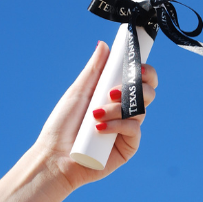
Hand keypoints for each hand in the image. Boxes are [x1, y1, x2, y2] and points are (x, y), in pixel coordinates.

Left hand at [35, 41, 157, 193]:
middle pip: (148, 92)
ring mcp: (128, 129)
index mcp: (116, 95)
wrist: (54, 157)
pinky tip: (98, 129)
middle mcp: (125, 110)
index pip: (141, 79)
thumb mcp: (78, 92)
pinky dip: (117, 125)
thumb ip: (94, 69)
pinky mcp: (128, 146)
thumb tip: (104, 45)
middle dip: (134, 87)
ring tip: (95, 114)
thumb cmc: (62, 125)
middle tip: (113, 92)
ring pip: (139, 110)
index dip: (146, 71)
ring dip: (117, 108)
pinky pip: (133, 130)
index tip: (137, 65)